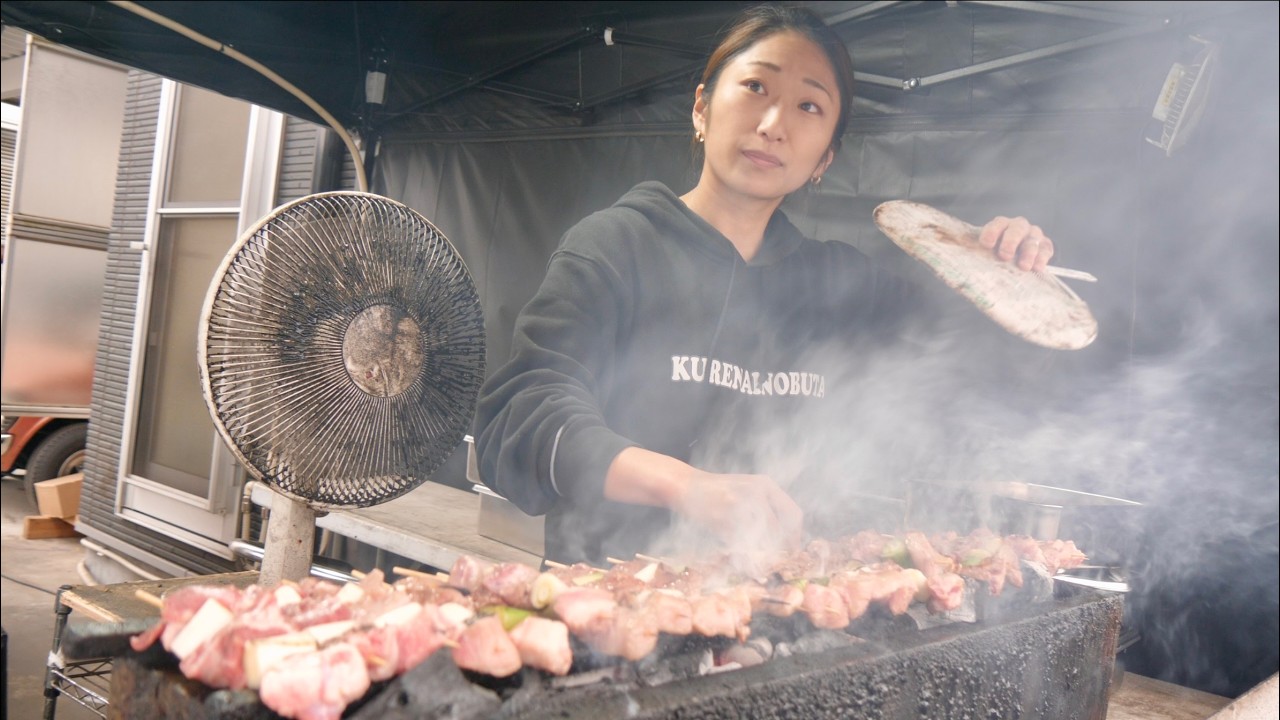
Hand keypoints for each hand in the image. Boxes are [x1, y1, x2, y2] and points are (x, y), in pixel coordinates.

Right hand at [672, 470, 804, 550]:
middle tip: (776, 561)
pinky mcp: (726, 517)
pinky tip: (740, 559)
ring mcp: (742, 504)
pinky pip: (743, 544)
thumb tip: (785, 538)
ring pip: (764, 539)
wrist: (686, 486)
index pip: (793, 514)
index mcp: (766, 485)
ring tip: (757, 563)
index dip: (795, 536)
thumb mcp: (747, 489)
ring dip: (764, 555)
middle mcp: (758, 492)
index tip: (791, 550)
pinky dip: (745, 556)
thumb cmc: (718, 492)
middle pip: (783, 529)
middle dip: (782, 549)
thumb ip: (766, 508)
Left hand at [977, 216, 1053, 271]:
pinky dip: (1042, 258)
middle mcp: (1018, 226)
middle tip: (1004, 256)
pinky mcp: (1045, 244)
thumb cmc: (998, 252)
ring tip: (1023, 266)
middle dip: (1010, 242)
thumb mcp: (987, 250)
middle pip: (1017, 229)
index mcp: (1001, 224)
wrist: (1019, 254)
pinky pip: (1045, 249)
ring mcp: (1033, 234)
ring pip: (1032, 240)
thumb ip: (978, 252)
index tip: (986, 245)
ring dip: (1028, 253)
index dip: (991, 233)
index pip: (997, 224)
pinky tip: (1037, 268)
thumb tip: (961, 263)